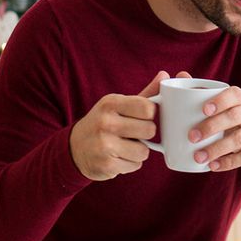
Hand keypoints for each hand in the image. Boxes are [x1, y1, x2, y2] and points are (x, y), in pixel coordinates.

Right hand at [69, 70, 189, 180]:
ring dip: (138, 151)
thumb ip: (144, 94)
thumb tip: (165, 75)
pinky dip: (130, 163)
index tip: (141, 117)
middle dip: (145, 134)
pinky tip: (117, 157)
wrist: (75, 148)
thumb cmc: (104, 123)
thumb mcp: (119, 106)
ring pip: (144, 151)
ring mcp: (104, 144)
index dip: (150, 115)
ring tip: (124, 146)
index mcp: (110, 103)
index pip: (148, 107)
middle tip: (132, 134)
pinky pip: (136, 165)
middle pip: (150, 130)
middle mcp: (106, 122)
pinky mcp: (106, 164)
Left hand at [190, 86, 240, 172]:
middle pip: (236, 116)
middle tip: (191, 137)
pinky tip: (214, 166)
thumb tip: (181, 74)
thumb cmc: (234, 125)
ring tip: (199, 157)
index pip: (235, 94)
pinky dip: (230, 162)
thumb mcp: (222, 112)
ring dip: (217, 149)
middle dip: (212, 126)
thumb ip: (202, 95)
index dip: (220, 100)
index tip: (202, 110)